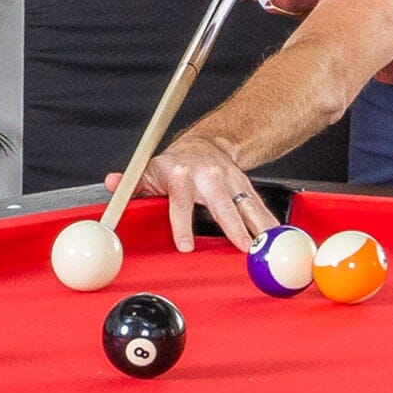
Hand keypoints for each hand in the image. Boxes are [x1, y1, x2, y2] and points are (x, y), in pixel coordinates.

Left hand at [124, 140, 278, 254]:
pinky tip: (279, 237)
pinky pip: (259, 205)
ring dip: (260, 225)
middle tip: (244, 248)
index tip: (186, 246)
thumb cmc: (175, 164)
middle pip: (223, 204)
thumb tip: (113, 184)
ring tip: (270, 245)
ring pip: (247, 204)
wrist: (205, 145)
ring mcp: (231, 181)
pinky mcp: (246, 186)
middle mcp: (209, 177)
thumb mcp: (149, 170)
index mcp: (181, 175)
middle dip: (234, 227)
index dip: (182, 224)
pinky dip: (270, 222)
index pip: (181, 201)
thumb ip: (132, 183)